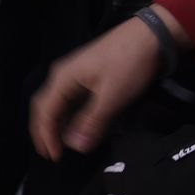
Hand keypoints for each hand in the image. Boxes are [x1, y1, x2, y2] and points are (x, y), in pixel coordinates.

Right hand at [30, 6, 190, 158]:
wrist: (149, 36)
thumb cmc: (128, 64)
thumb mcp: (112, 96)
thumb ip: (92, 121)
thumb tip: (74, 146)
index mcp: (63, 78)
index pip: (44, 111)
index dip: (46, 136)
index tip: (54, 157)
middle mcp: (63, 75)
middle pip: (44, 105)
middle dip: (44, 130)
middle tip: (50, 153)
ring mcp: (75, 73)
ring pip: (57, 102)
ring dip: (56, 123)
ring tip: (60, 143)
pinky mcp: (87, 75)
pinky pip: (69, 98)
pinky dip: (68, 115)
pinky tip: (76, 124)